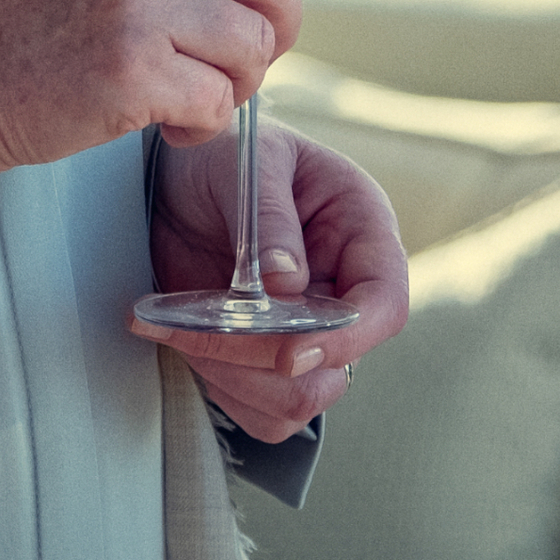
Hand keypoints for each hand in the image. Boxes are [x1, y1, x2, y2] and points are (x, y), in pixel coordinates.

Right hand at [0, 0, 308, 196]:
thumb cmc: (12, 15)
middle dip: (276, 29)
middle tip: (237, 61)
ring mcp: (136, 5)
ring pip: (256, 44)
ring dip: (240, 83)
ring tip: (192, 94)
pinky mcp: (130, 74)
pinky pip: (220, 102)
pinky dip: (205, 124)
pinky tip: (168, 123)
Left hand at [134, 121, 408, 442]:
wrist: (175, 172)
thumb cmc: (225, 152)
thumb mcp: (250, 164)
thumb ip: (268, 220)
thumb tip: (286, 285)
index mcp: (362, 232)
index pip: (383, 304)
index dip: (346, 337)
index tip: (290, 349)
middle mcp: (343, 289)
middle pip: (333, 366)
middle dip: (261, 358)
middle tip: (197, 325)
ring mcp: (306, 328)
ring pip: (295, 398)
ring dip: (232, 375)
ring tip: (175, 325)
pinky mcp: (266, 355)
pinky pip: (259, 407)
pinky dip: (218, 384)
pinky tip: (179, 337)